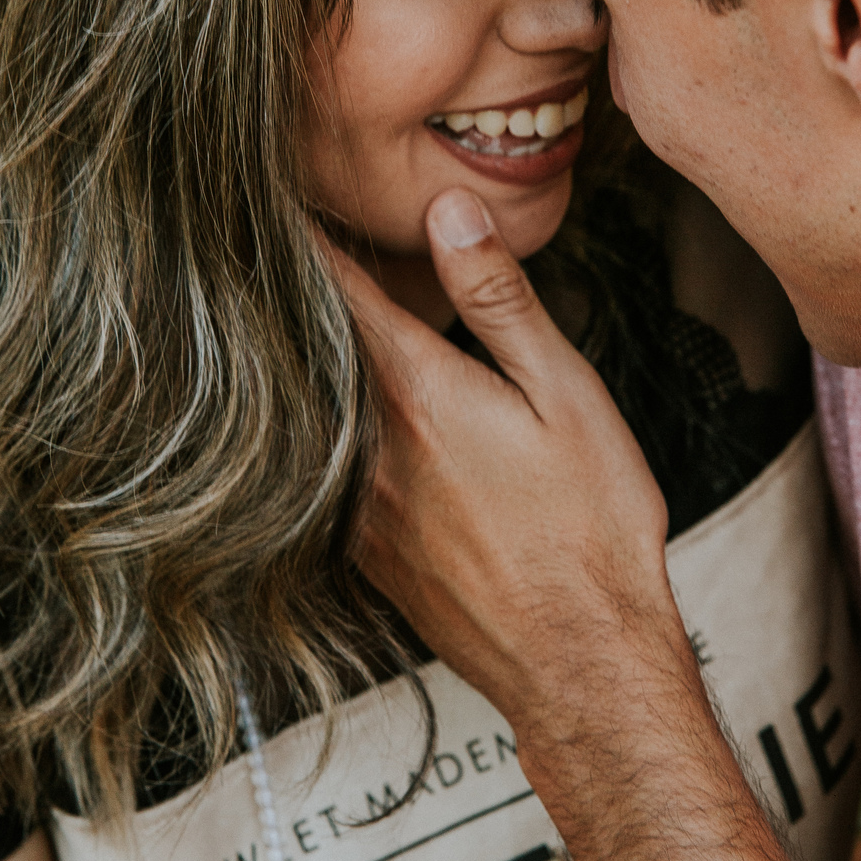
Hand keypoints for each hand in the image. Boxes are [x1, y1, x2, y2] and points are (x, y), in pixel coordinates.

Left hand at [340, 193, 860, 860]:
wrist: (582, 663)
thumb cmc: (592, 525)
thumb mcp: (565, 393)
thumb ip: (499, 300)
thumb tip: (449, 213)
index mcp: (419, 391)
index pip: (336, 289)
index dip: (302, 237)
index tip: (268, 197)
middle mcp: (370, 445)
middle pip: (312, 347)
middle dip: (301, 294)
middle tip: (281, 244)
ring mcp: (358, 506)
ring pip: (316, 410)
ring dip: (314, 365)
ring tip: (311, 323)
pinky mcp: (365, 553)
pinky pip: (331, 470)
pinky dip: (333, 430)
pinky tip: (362, 424)